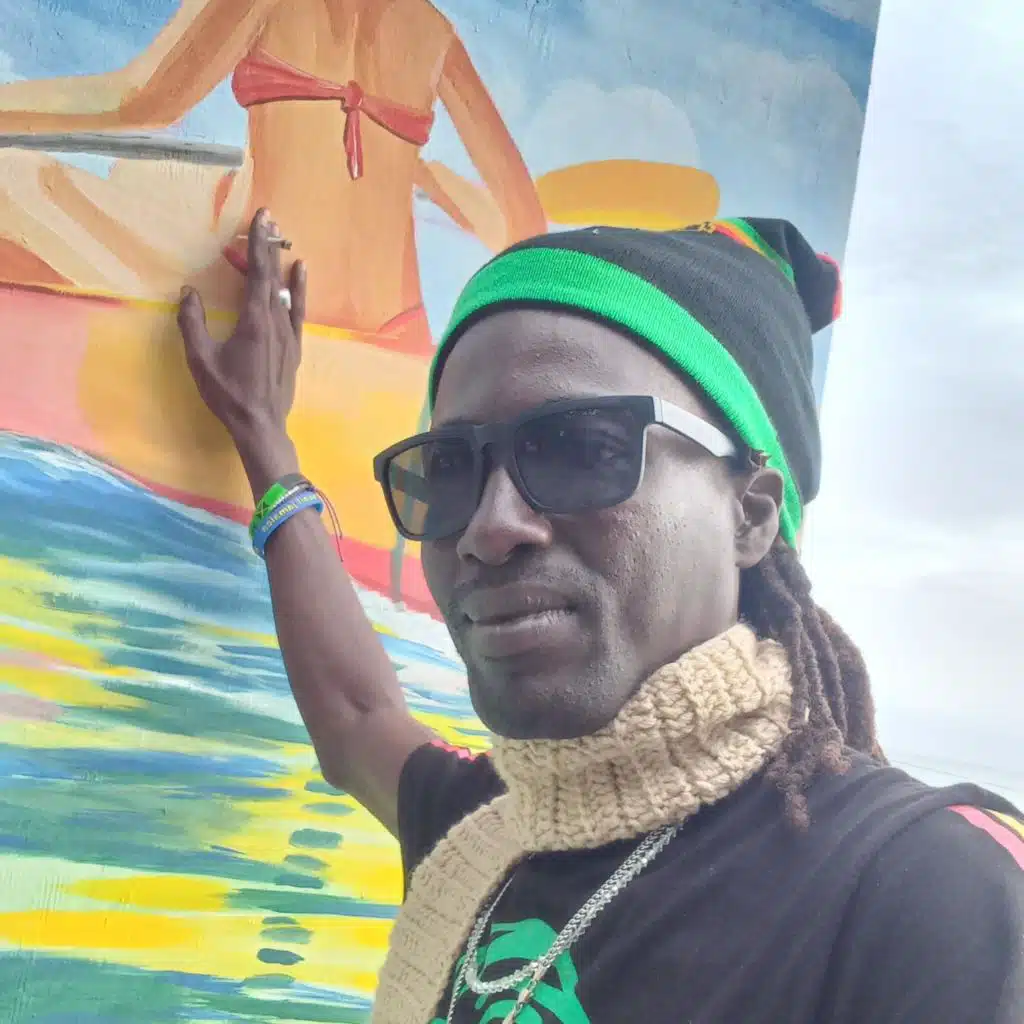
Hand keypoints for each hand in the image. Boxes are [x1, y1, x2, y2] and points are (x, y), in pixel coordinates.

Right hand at [178, 209, 305, 495]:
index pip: (257, 271)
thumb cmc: (228, 394)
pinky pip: (298, 309)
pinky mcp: (294, 346)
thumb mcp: (200, 358)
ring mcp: (288, 333)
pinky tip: (300, 271)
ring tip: (277, 236)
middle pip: (272, 275)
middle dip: (268, 244)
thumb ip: (192, 322)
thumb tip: (187, 292)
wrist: (261, 425)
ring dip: (278, 262)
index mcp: (253, 319)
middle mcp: (276, 320)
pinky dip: (298, 288)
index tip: (262, 217)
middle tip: (267, 217)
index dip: (258, 242)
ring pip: (284, 289)